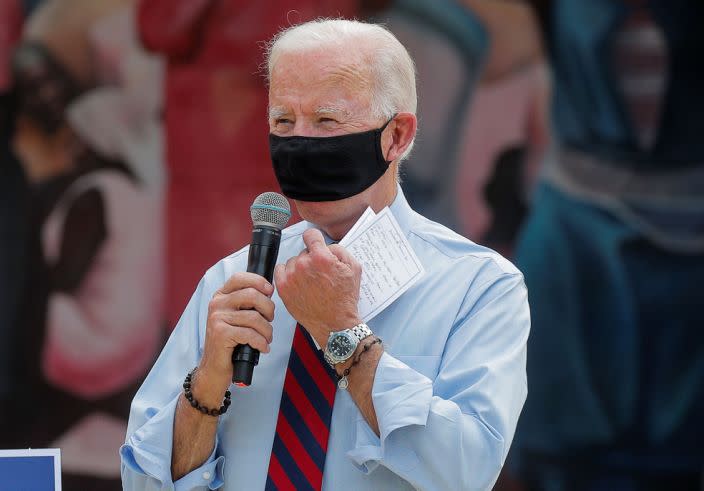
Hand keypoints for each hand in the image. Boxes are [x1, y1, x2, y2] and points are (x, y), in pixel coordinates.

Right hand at [196, 272, 274, 403]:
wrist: (214, 368)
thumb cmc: (231, 342)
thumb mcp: (237, 317)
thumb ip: (248, 302)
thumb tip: (269, 290)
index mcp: (221, 296)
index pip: (240, 277)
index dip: (258, 281)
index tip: (270, 292)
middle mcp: (216, 304)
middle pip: (252, 295)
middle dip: (269, 308)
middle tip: (270, 321)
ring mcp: (217, 318)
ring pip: (254, 317)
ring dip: (267, 330)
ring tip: (267, 338)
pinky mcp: (220, 334)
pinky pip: (250, 334)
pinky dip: (261, 342)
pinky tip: (263, 348)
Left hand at [274, 228, 361, 346]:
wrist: (335, 324)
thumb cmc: (344, 299)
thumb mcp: (354, 268)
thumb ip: (339, 250)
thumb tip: (326, 245)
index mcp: (321, 257)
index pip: (310, 234)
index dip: (315, 239)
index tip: (315, 244)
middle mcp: (304, 265)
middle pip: (303, 251)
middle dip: (312, 259)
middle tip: (320, 274)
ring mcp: (291, 277)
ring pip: (292, 262)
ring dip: (300, 268)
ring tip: (310, 282)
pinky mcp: (283, 288)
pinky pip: (280, 271)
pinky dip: (287, 275)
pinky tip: (298, 283)